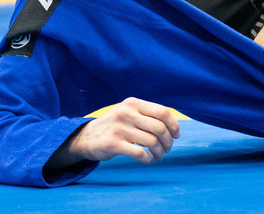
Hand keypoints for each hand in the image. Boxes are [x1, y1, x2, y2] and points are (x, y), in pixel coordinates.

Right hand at [49, 97, 180, 168]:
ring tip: (159, 156)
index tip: (177, 135)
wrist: (86, 137)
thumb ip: (148, 115)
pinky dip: (148, 159)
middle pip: (159, 128)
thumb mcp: (129, 112)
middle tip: (168, 148)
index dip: (174, 125)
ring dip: (159, 152)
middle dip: (168, 141)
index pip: (163, 112)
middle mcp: (127, 113)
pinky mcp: (113, 144)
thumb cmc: (116, 126)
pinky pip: (139, 153)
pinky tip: (148, 160)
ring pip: (151, 141)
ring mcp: (119, 128)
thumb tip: (173, 126)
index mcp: (133, 103)